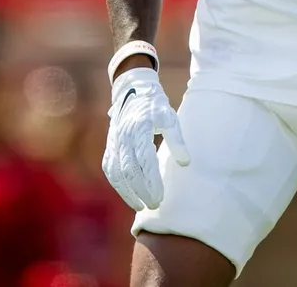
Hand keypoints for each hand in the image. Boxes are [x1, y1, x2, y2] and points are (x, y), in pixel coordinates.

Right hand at [102, 67, 188, 210]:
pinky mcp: (110, 145)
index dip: (152, 182)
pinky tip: (128, 194)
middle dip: (141, 192)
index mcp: (140, 129)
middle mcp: (124, 137)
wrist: (133, 90)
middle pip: (130, 171)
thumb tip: (186, 163)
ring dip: (128, 192)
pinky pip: (110, 169)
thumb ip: (177, 140)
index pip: (145, 162)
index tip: (161, 198)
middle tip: (155, 205)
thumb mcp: (170, 118)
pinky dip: (118, 184)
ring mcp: (114, 142)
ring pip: (117, 173)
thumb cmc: (156, 106)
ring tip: (141, 206)